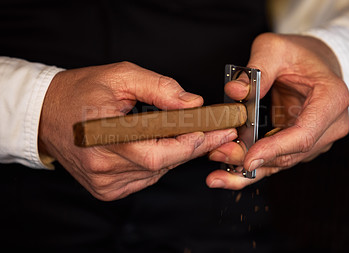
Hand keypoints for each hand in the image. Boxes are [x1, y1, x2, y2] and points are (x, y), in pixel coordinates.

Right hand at [39, 62, 236, 200]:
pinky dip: (157, 164)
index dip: (193, 143)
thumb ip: (159, 88)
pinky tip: (158, 146)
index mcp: (104, 137)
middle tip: (215, 132)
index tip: (219, 131)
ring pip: (156, 172)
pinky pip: (144, 179)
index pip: (160, 151)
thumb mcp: (120, 77)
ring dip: (174, 154)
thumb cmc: (80, 92)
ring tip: (186, 134)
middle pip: (162, 164)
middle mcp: (104, 167)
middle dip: (191, 147)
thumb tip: (192, 103)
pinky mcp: (105, 189)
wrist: (46, 114)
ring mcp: (104, 182)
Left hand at [207, 33, 348, 188]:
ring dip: (248, 171)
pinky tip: (229, 176)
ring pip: (281, 164)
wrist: (316, 63)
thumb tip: (235, 91)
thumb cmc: (299, 54)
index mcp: (331, 99)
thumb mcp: (276, 48)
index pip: (303, 135)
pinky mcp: (302, 146)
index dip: (274, 150)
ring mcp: (318, 139)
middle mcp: (330, 126)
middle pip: (289, 154)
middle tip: (218, 155)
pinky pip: (277, 162)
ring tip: (217, 173)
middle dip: (251, 160)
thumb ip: (257, 68)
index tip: (248, 159)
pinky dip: (253, 171)